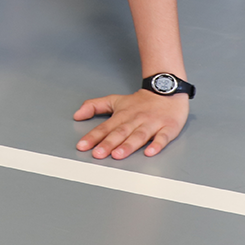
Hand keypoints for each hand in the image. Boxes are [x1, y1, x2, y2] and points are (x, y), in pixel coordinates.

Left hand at [73, 89, 187, 159]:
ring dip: (128, 145)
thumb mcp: (115, 100)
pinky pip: (163, 137)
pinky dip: (157, 145)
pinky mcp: (168, 127)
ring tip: (118, 155)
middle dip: (108, 144)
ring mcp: (152, 124)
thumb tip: (77, 114)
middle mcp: (136, 120)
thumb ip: (95, 106)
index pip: (105, 127)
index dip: (93, 137)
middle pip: (120, 132)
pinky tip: (150, 152)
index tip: (82, 146)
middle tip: (98, 154)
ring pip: (139, 135)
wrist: (167, 89)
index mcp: (122, 115)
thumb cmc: (141, 101)